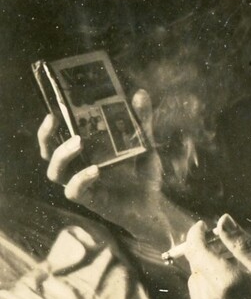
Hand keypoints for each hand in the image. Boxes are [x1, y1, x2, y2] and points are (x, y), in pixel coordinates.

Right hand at [38, 90, 173, 247]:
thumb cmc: (143, 172)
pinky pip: (75, 191)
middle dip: (47, 136)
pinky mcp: (90, 200)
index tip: (53, 110)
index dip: (50, 126)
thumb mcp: (145, 143)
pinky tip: (95, 170)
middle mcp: (79, 166)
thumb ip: (142, 121)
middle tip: (56, 119)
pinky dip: (81, 179)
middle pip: (49, 153)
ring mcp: (83, 184)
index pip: (58, 138)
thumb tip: (140, 93)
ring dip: (62, 155)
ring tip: (78, 142)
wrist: (155, 205)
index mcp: (87, 151)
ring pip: (56, 173)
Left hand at [186, 214, 250, 298]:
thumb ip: (241, 244)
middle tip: (230, 260)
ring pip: (195, 285)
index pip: (195, 248)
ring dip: (208, 278)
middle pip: (195, 266)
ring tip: (233, 287)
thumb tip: (222, 220)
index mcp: (226, 281)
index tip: (202, 226)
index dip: (196, 233)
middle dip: (208, 256)